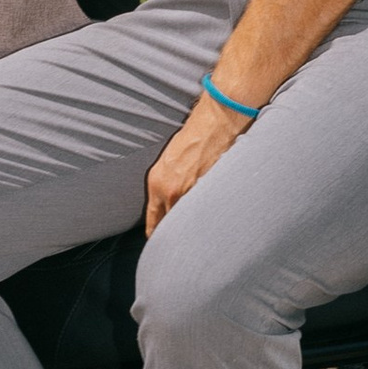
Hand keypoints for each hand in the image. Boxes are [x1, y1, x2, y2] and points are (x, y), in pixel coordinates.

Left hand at [145, 93, 252, 234]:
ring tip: (199, 232)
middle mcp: (172, 193)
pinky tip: (214, 217)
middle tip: (181, 243)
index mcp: (157, 184)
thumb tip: (167, 207)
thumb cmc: (191, 139)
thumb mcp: (167, 163)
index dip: (156, 236)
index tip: (160, 244)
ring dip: (193, 226)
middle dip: (176, 235)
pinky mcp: (211, 192)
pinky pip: (207, 212)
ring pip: (189, 222)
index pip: (153, 223)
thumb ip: (164, 187)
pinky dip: (209, 216)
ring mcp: (192, 194)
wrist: (214, 124)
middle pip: (171, 228)